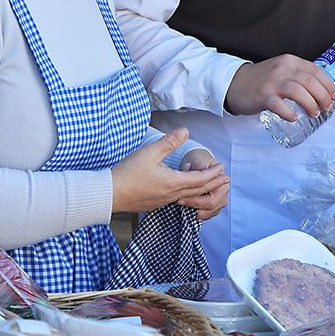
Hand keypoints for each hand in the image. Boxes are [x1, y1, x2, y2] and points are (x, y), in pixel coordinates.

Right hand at [111, 130, 228, 213]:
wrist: (110, 193)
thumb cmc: (128, 172)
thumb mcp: (150, 152)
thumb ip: (169, 142)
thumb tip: (185, 131)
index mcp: (173, 182)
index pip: (200, 179)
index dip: (212, 173)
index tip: (221, 167)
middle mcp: (172, 195)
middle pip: (198, 191)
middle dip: (212, 184)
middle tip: (224, 179)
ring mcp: (164, 202)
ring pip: (189, 197)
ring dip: (200, 190)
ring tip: (207, 184)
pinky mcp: (155, 204)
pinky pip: (178, 200)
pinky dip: (187, 195)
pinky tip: (183, 190)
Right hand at [224, 54, 334, 118]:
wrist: (235, 82)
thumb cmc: (262, 79)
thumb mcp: (282, 70)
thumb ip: (298, 76)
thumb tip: (322, 91)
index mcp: (290, 61)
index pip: (316, 70)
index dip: (328, 84)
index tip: (334, 96)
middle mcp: (283, 69)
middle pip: (310, 82)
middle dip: (323, 97)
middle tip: (326, 108)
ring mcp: (272, 82)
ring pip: (298, 91)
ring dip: (310, 104)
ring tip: (314, 114)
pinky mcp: (262, 95)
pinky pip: (279, 105)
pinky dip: (289, 113)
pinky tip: (293, 118)